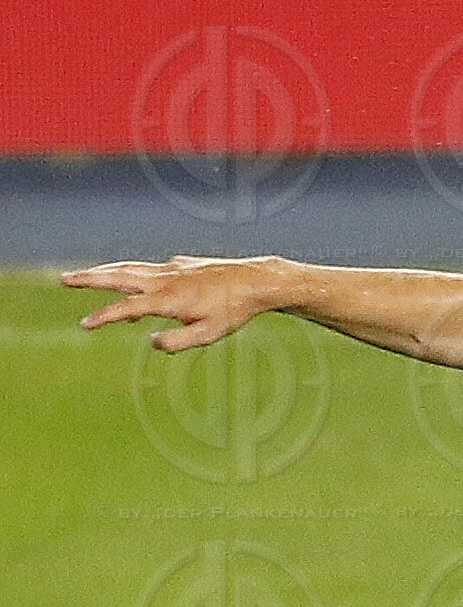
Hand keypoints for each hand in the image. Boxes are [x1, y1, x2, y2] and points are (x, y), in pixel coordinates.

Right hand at [62, 255, 284, 350]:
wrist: (254, 281)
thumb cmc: (232, 312)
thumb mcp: (208, 335)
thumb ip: (178, 342)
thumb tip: (152, 342)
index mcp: (168, 299)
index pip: (127, 308)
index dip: (105, 317)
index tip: (85, 324)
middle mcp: (164, 279)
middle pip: (118, 276)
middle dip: (89, 278)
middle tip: (64, 279)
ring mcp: (170, 269)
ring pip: (130, 268)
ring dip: (105, 271)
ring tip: (85, 276)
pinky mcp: (179, 264)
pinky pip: (149, 271)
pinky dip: (133, 276)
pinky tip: (134, 288)